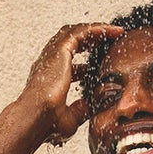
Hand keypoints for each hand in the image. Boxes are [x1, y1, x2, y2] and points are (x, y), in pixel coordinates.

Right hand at [17, 21, 123, 145]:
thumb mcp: (70, 119)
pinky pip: (82, 32)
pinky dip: (99, 29)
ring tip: (116, 32)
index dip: (86, 63)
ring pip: (76, 32)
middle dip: (92, 40)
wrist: (36, 119)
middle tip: (111, 41)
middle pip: (71, 42)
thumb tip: (92, 105)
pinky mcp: (60, 50)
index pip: (68, 63)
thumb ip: (81, 110)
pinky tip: (115, 32)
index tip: (101, 64)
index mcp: (49, 77)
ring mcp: (52, 55)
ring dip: (97, 31)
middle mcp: (48, 63)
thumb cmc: (46, 123)